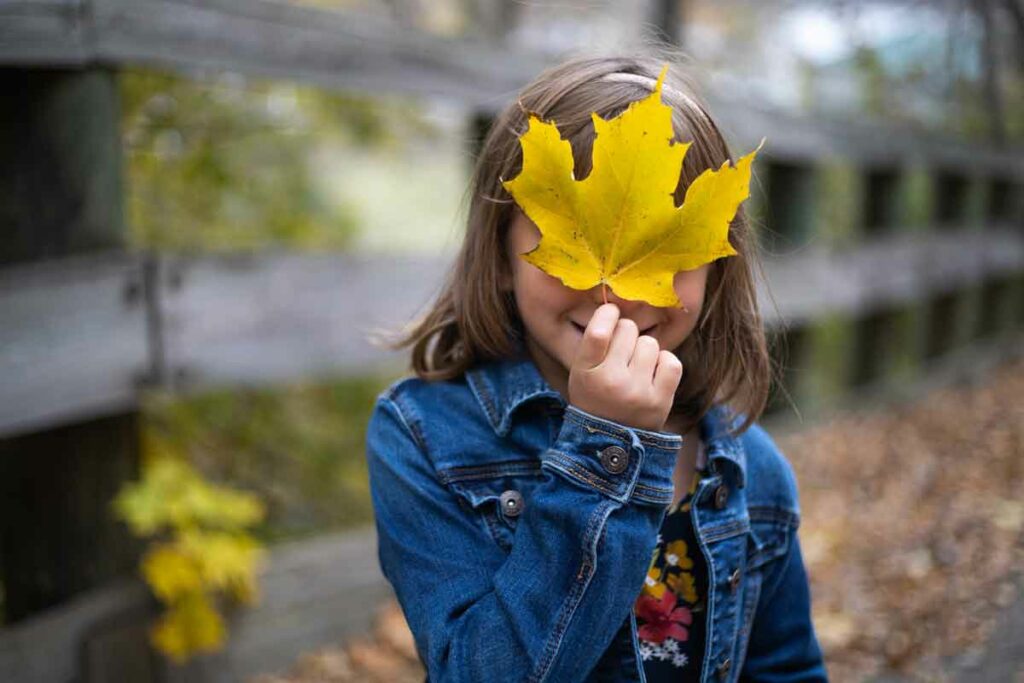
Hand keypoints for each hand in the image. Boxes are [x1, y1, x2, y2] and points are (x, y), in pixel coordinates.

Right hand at [568, 303, 682, 431]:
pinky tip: (653, 373)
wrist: (610, 441)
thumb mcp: (581, 372)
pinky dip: (664, 362)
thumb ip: (595, 342)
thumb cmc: (595, 397)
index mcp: (586, 373)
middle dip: (626, 335)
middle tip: (622, 352)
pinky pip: (670, 361)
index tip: (611, 313)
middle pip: (628, 330)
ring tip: (637, 366)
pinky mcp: (660, 401)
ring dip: (645, 349)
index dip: (608, 314)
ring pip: (650, 343)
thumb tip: (618, 305)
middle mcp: (612, 382)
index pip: (599, 331)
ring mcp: (638, 392)